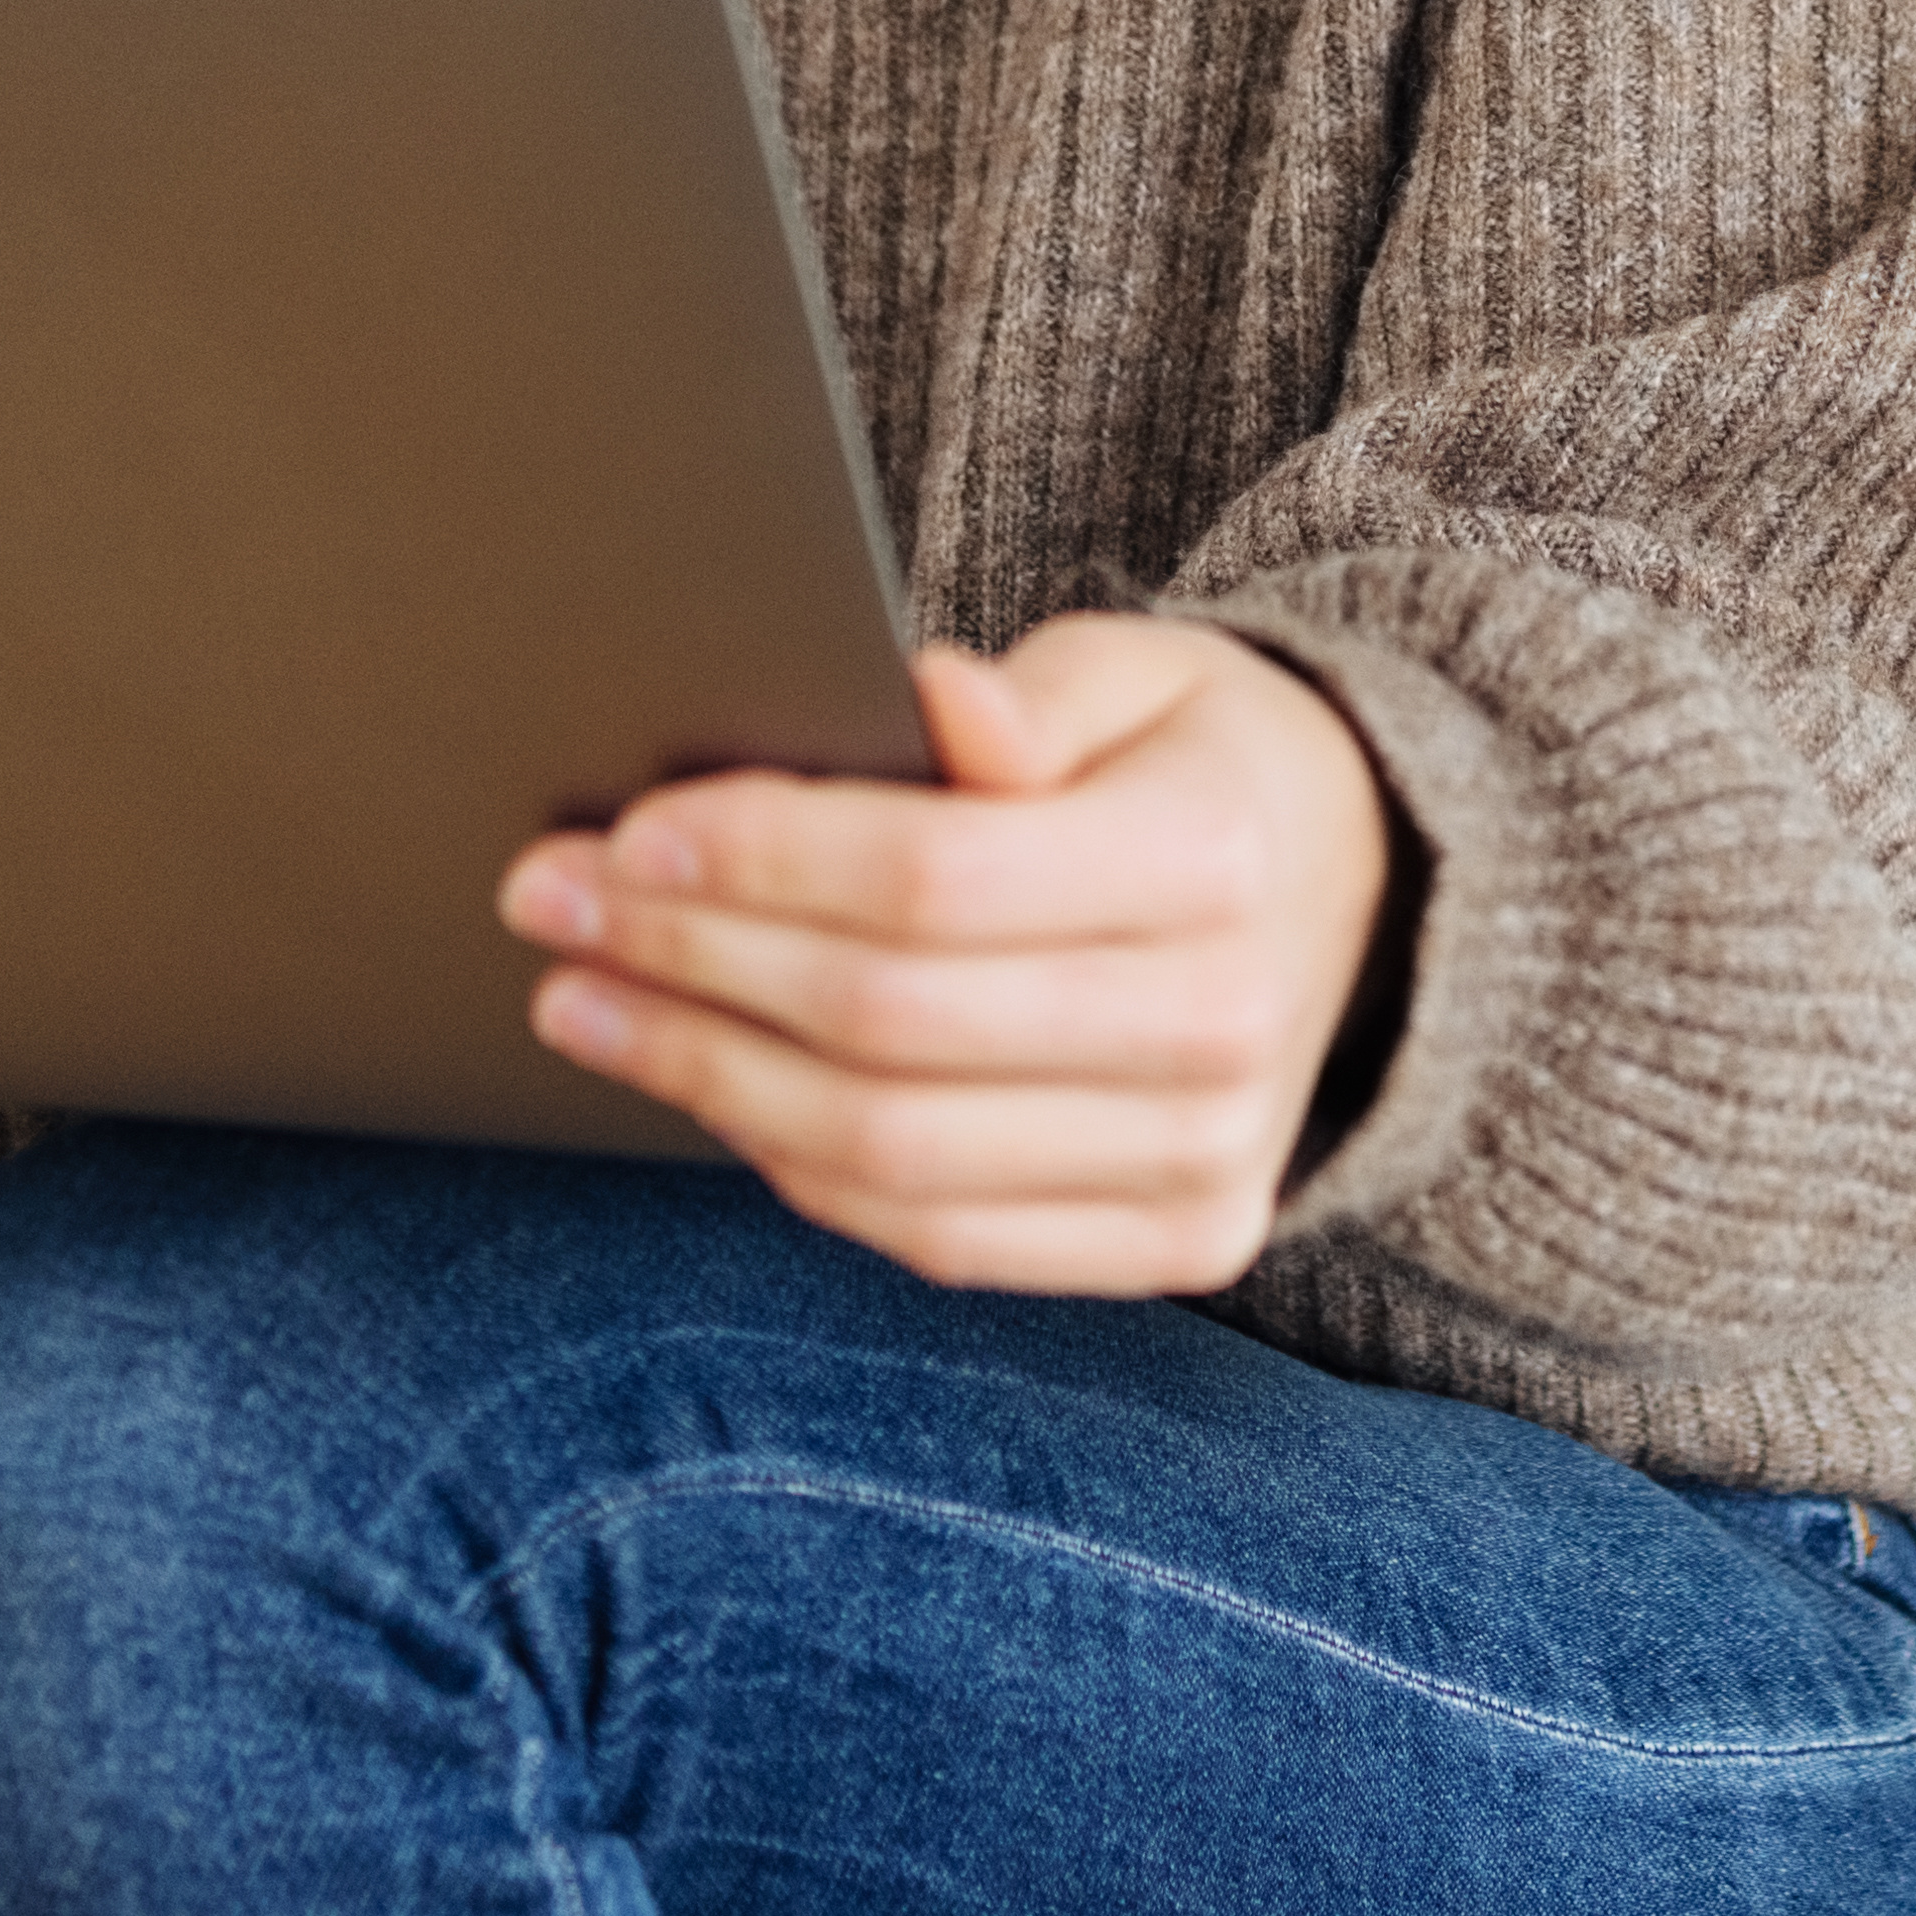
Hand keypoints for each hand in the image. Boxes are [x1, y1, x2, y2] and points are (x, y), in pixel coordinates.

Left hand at [496, 614, 1395, 1294]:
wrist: (1365, 896)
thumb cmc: (1207, 763)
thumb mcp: (1144, 673)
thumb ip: (1032, 696)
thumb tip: (929, 701)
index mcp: (1214, 862)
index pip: (933, 879)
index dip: (762, 860)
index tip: (627, 832)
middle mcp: (1223, 1029)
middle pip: (886, 1022)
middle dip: (689, 961)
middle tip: (550, 905)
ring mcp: (1206, 1160)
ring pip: (889, 1152)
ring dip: (706, 1079)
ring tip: (588, 1003)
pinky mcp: (1181, 1242)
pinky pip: (942, 1239)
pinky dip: (801, 1171)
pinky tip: (710, 1092)